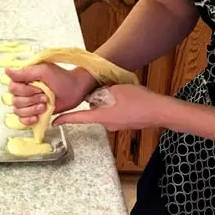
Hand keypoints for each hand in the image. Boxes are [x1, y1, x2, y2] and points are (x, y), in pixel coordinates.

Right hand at [7, 64, 97, 125]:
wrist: (76, 89)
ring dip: (31, 110)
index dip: (24, 91)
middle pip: (14, 101)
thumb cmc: (62, 78)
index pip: (12, 88)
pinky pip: (22, 120)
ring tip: (44, 106)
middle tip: (45, 97)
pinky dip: (28, 120)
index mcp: (25, 79)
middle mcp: (25, 91)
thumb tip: (6, 70)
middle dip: (30, 101)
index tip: (38, 88)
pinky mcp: (35, 113)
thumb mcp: (43, 71)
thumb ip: (24, 72)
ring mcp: (30, 103)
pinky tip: (36, 117)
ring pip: (18, 111)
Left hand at [52, 84, 170, 130]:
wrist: (160, 111)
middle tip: (105, 89)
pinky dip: (116, 105)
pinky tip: (126, 98)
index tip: (54, 122)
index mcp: (102, 117)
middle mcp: (107, 124)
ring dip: (107, 102)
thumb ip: (101, 93)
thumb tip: (93, 96)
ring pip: (104, 111)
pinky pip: (114, 113)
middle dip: (95, 100)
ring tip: (119, 92)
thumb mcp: (116, 90)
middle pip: (93, 111)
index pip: (79, 118)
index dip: (65, 119)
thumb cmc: (139, 100)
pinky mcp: (125, 123)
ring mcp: (117, 125)